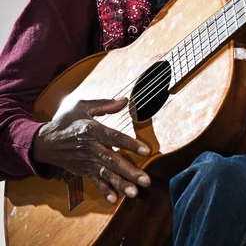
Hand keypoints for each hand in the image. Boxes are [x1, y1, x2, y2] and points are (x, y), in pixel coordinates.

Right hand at [32, 97, 150, 203]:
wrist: (45, 141)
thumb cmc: (66, 121)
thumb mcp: (82, 106)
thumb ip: (105, 104)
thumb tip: (125, 101)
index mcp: (92, 130)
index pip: (115, 137)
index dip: (131, 144)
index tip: (146, 151)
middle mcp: (91, 148)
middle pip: (113, 161)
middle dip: (130, 171)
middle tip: (145, 180)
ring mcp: (88, 161)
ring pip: (107, 174)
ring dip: (121, 184)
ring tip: (134, 193)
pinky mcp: (84, 170)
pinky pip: (95, 182)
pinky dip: (104, 190)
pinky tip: (114, 199)